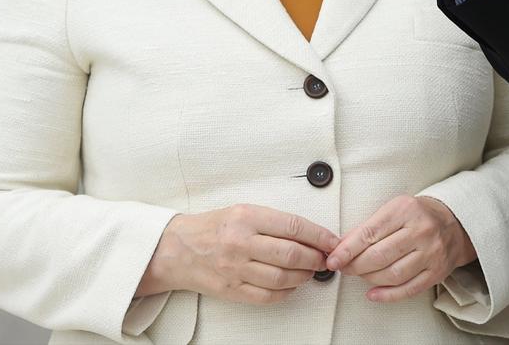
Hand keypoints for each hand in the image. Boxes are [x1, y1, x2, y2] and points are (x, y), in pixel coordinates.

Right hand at [135, 204, 339, 304]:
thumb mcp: (243, 211)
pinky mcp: (230, 289)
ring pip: (282, 278)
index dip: (319, 236)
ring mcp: (235, 268)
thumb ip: (275, 222)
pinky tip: (291, 286)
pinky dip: (285, 293)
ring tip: (310, 272)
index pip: (294, 227)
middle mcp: (241, 242)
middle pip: (291, 255)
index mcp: (247, 217)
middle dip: (315, 259)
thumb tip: (310, 234)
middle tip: (324, 259)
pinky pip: (266, 296)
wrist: (176, 249)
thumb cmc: (213, 227)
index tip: (332, 241)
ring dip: (303, 277)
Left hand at [326, 194, 477, 302]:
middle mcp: (421, 231)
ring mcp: (431, 252)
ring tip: (361, 274)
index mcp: (406, 210)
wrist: (454, 222)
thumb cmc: (419, 215)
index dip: (347, 249)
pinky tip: (374, 293)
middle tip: (344, 267)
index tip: (333, 259)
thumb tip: (342, 246)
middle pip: (379, 256)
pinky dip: (387, 295)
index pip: (369, 232)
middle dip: (355, 265)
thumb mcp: (394, 209)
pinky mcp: (436, 271)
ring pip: (392, 274)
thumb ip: (369, 226)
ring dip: (369, 279)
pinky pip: (407, 289)